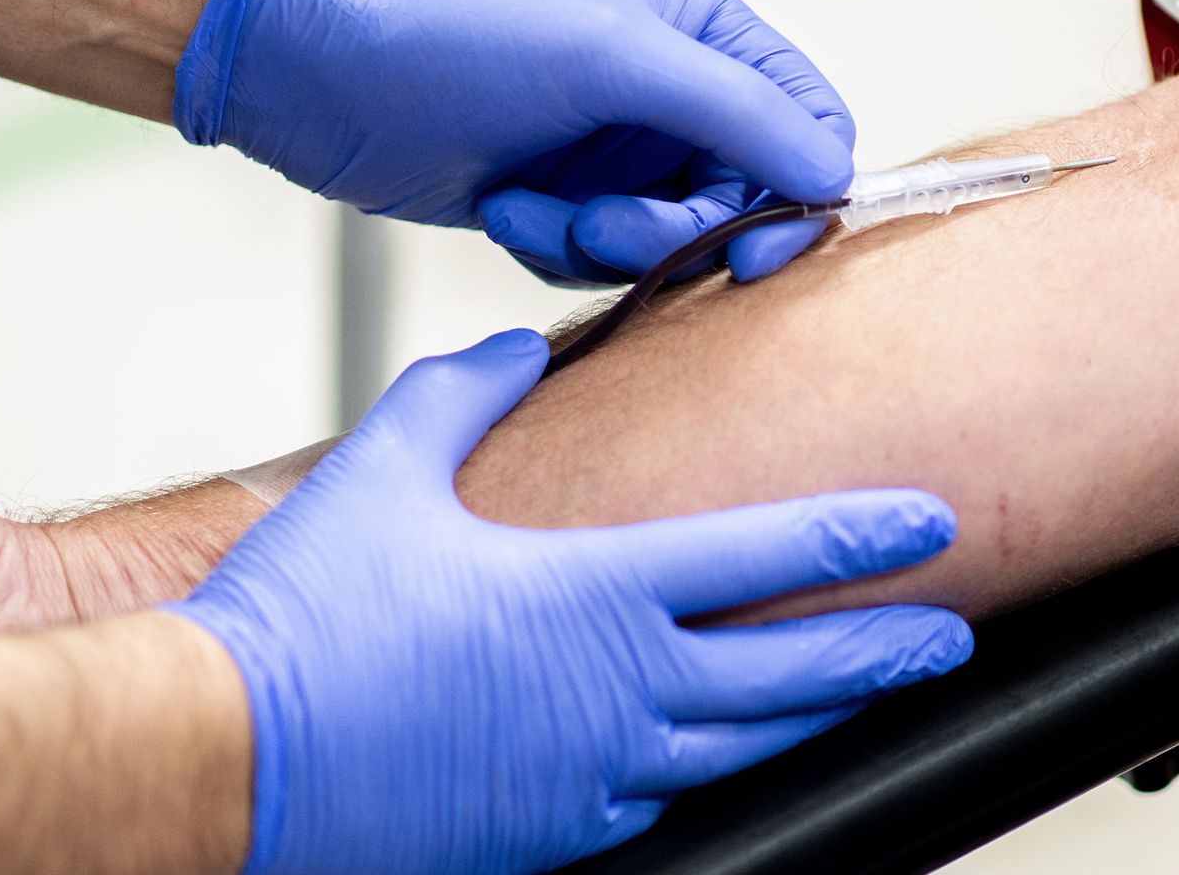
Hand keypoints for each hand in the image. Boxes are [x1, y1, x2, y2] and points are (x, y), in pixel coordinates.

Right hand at [168, 330, 970, 873]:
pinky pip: (662, 799)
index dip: (861, 538)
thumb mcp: (387, 471)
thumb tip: (514, 351)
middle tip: (949, 635)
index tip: (930, 523)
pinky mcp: (560, 831)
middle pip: (793, 672)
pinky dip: (706, 769)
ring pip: (747, 747)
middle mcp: (621, 691)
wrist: (229, 755)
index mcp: (596, 595)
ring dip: (817, 717)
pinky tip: (721, 752)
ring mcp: (597, 774)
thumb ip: (464, 394)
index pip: (767, 557)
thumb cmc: (305, 618)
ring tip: (868, 696)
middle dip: (884, 649)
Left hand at [174, 0, 849, 284]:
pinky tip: (504, 209)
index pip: (808, 125)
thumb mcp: (616, 62)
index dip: (797, 193)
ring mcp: (624, 152)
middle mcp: (676, 94)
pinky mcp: (573, 200)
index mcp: (706, 36)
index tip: (752, 247)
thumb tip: (836, 174)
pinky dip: (558, 248)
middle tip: (599, 223)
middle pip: (744, 201)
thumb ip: (739, 115)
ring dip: (600, 241)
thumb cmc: (463, 42)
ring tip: (526, 205)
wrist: (323, 78)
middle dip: (670, 229)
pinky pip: (608, 259)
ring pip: (674, 242)